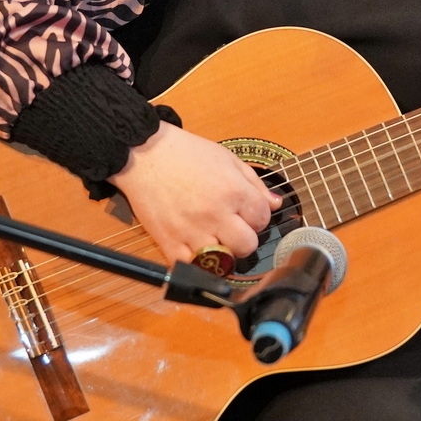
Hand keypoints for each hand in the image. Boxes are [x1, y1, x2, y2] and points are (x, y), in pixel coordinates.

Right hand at [108, 122, 280, 264]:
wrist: (144, 153)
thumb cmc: (186, 153)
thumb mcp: (228, 159)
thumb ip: (254, 184)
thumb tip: (275, 204)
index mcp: (233, 191)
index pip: (262, 219)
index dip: (257, 217)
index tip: (247, 213)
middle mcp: (215, 214)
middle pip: (247, 245)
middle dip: (244, 238)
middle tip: (232, 228)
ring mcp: (192, 231)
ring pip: (222, 262)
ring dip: (221, 252)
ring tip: (213, 237)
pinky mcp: (169, 242)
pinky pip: (190, 267)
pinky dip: (196, 262)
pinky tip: (194, 246)